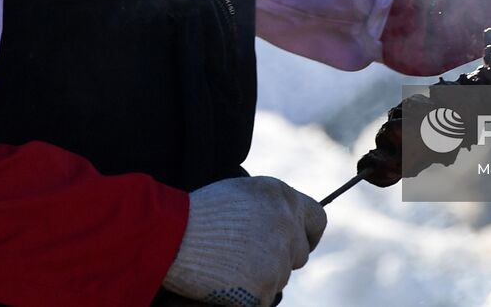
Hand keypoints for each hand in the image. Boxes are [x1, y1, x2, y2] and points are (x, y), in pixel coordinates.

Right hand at [162, 176, 326, 306]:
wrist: (172, 234)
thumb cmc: (197, 212)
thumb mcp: (241, 193)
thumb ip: (269, 207)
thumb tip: (281, 224)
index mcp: (283, 196)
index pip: (317, 220)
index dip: (308, 235)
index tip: (297, 243)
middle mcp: (288, 224)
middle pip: (299, 254)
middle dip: (280, 259)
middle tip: (251, 261)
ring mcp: (279, 258)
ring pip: (280, 278)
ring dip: (260, 277)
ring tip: (227, 265)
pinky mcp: (265, 286)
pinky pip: (263, 298)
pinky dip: (247, 296)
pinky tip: (224, 281)